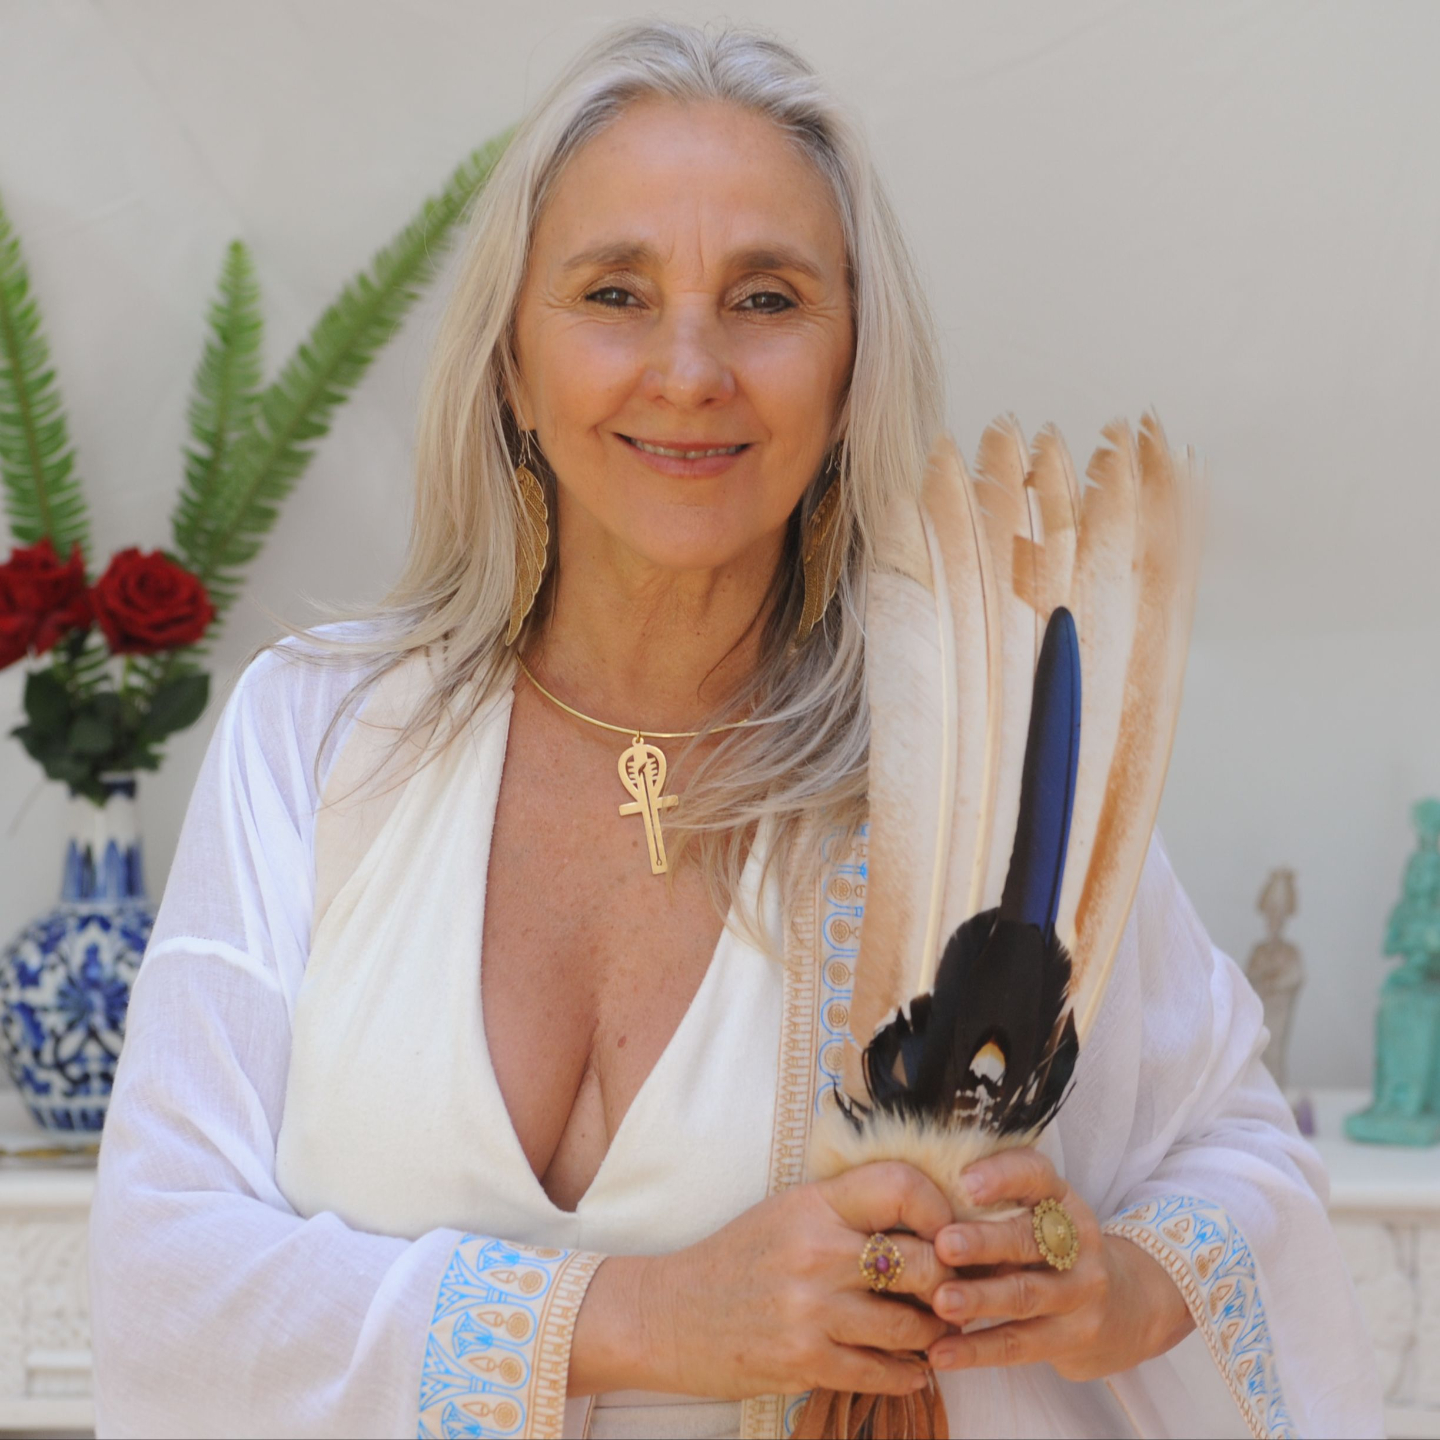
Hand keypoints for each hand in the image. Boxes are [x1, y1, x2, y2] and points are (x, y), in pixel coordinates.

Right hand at [570, 1161, 955, 1399]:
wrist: (668, 1315)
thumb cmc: (735, 1260)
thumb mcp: (786, 1214)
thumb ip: (847, 1212)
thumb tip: (924, 1223)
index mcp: (813, 1204)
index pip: (901, 1186)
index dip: (940, 1208)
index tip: (946, 1231)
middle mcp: (815, 1251)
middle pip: (923, 1261)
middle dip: (952, 1282)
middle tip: (959, 1291)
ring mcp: (810, 1310)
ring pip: (912, 1324)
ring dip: (936, 1333)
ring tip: (941, 1331)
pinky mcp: (804, 1361)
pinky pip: (881, 1371)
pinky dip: (909, 1373)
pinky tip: (915, 1367)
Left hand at [926, 1149, 1193, 1380]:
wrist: (1130, 1305)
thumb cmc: (1054, 1250)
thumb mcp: (1040, 1216)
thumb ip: (993, 1208)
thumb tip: (915, 1201)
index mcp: (1060, 1200)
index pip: (1037, 1176)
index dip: (1004, 1176)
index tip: (965, 1180)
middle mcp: (1076, 1242)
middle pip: (1029, 1239)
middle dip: (985, 1242)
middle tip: (943, 1243)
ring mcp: (1079, 1292)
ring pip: (1026, 1295)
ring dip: (980, 1299)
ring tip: (940, 1301)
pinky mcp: (1074, 1339)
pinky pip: (1020, 1345)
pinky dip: (976, 1350)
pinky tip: (940, 1353)